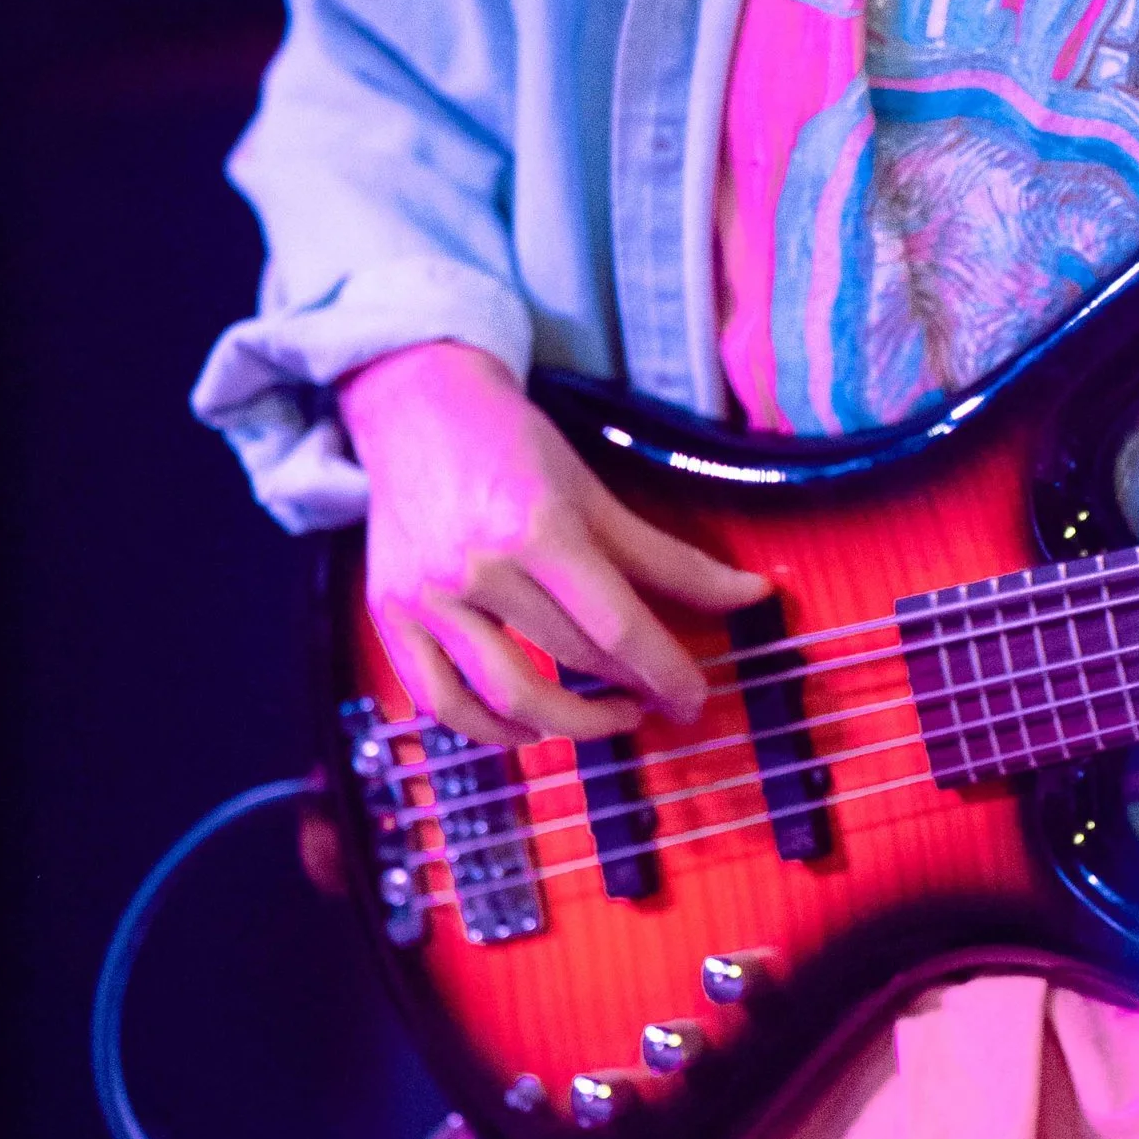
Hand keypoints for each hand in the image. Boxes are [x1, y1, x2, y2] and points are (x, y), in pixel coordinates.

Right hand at [338, 341, 752, 744]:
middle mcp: (477, 567)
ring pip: (505, 697)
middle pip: (568, 659)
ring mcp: (426, 597)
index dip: (665, 671)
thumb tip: (751, 595)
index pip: (616, 625)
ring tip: (607, 719)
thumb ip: (670, 557)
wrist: (415, 406)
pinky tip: (527, 731)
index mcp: (537, 527)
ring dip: (568, 728)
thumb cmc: (513, 443)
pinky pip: (438, 702)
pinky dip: (485, 731)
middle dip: (626, 693)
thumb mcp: (594, 491)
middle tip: (658, 701)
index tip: (695, 700)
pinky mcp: (388, 615)